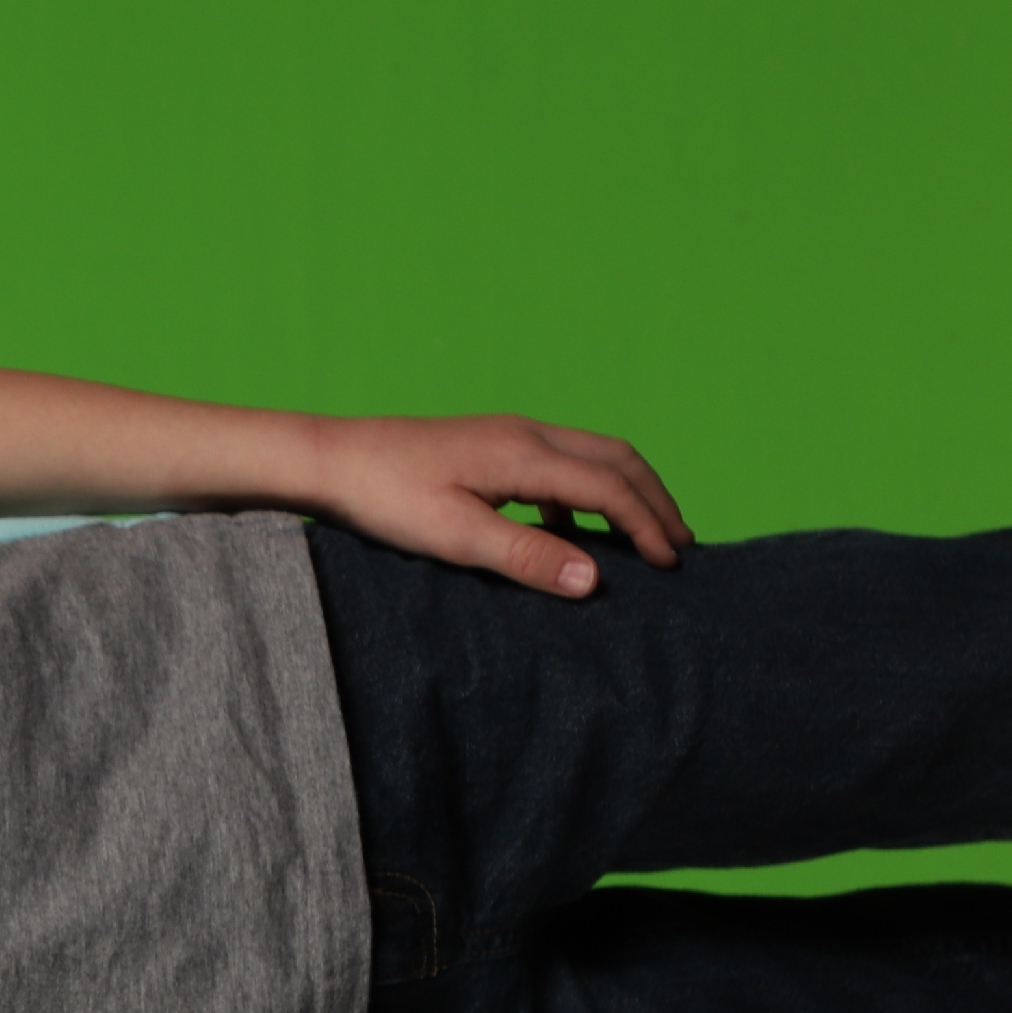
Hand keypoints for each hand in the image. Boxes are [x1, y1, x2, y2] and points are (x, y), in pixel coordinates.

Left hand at [309, 414, 693, 598]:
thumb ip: (527, 557)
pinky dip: (582, 498)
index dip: (647, 525)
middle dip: (654, 500)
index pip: (610, 487)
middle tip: (680, 544)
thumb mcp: (456, 536)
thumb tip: (595, 579)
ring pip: (590, 458)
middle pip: (616, 459)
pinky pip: (557, 466)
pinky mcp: (490, 447)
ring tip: (641, 541)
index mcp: (525, 453)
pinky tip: (570, 536)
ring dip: (622, 495)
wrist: (331, 460)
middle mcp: (526, 434)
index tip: (671, 564)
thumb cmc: (385, 498)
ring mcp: (508, 436)